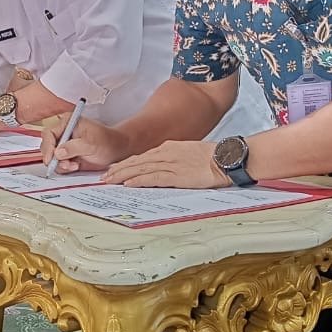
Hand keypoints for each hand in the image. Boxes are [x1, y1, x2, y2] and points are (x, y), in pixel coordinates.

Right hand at [41, 114, 130, 172]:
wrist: (115, 149)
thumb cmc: (107, 140)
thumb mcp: (91, 143)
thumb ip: (74, 147)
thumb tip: (58, 152)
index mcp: (67, 123)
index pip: (49, 134)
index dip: (48, 147)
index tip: (51, 158)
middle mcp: (63, 133)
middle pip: (47, 146)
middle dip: (54, 158)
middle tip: (65, 165)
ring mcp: (64, 145)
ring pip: (52, 157)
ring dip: (60, 164)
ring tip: (74, 165)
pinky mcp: (67, 156)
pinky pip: (59, 164)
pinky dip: (65, 168)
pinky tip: (76, 166)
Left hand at [101, 140, 229, 188]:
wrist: (226, 158)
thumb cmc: (212, 157)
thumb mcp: (189, 153)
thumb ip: (175, 158)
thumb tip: (165, 167)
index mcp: (170, 147)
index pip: (143, 156)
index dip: (127, 163)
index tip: (115, 169)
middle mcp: (166, 153)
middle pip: (137, 161)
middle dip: (119, 169)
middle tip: (105, 176)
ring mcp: (170, 163)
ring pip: (140, 169)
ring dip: (122, 175)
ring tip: (109, 181)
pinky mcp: (176, 174)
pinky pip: (152, 178)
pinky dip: (138, 180)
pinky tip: (127, 184)